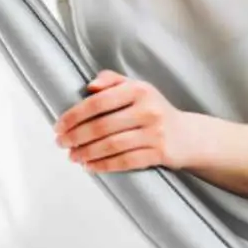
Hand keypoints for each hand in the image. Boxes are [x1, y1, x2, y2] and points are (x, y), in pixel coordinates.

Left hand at [53, 70, 190, 173]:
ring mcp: (155, 133)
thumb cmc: (155, 109)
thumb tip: (89, 86)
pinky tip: (90, 167)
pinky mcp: (160, 153)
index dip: (75, 115)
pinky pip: (126, 161)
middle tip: (61, 143)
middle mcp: (148, 110)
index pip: (98, 102)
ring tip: (72, 156)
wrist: (188, 135)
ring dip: (87, 153)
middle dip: (76, 136)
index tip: (58, 125)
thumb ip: (112, 81)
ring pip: (112, 145)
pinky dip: (105, 165)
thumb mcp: (137, 88)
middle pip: (102, 126)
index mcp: (139, 90)